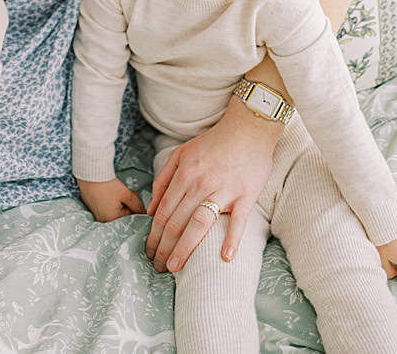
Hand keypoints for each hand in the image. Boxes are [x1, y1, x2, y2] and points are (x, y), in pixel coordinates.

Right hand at [78, 177, 145, 222]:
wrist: (90, 172)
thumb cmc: (108, 184)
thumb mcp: (126, 194)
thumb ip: (137, 205)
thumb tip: (144, 212)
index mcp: (111, 219)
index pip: (129, 218)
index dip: (136, 209)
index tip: (137, 200)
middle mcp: (102, 219)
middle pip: (121, 215)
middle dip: (128, 205)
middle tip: (131, 194)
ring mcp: (95, 212)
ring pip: (113, 210)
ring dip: (119, 203)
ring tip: (121, 191)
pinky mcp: (91, 205)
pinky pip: (104, 207)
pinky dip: (110, 201)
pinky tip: (111, 192)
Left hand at [145, 100, 280, 272]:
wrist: (247, 129)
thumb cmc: (212, 143)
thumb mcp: (180, 154)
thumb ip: (164, 180)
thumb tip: (152, 209)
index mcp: (183, 175)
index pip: (163, 212)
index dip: (154, 235)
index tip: (149, 252)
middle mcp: (200, 184)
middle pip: (177, 221)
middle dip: (164, 247)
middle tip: (158, 267)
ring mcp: (224, 190)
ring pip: (199, 223)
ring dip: (186, 248)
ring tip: (176, 267)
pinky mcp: (246, 195)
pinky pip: (239, 221)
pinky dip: (232, 239)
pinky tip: (224, 257)